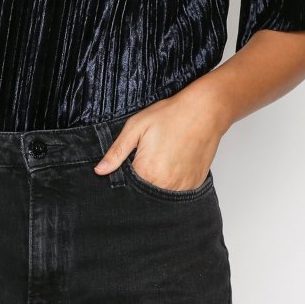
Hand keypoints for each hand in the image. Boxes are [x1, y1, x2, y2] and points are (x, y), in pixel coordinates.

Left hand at [93, 82, 228, 191]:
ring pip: (161, 194)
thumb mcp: (136, 126)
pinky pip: (177, 191)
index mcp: (147, 171)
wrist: (204, 111)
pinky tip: (173, 163)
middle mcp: (165, 185)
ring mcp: (182, 187)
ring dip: (156, 183)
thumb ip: (117, 151)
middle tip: (147, 158)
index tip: (127, 166)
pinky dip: (172, 182)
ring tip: (160, 159)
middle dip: (140, 180)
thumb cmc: (170, 115)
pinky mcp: (194, 184)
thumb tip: (100, 170)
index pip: (127, 187)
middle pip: (144, 193)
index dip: (124, 177)